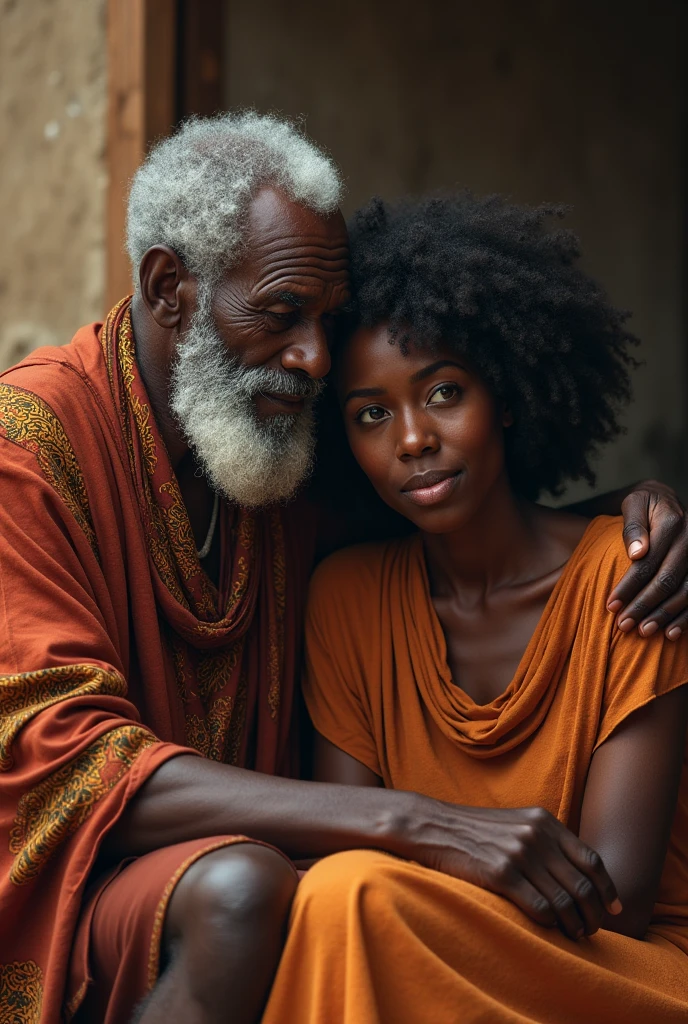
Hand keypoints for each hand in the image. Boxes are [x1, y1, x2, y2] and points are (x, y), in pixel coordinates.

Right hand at [406, 800, 620, 939]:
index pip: (592, 859)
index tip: (614, 908)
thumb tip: (579, 871)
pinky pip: (540, 909)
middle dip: (594, 913)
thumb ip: (547, 839)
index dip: (608, 888)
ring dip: (576, 924)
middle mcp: (536, 836)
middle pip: (583, 885)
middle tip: (593, 928)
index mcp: (544, 822)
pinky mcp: (500, 874)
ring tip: (575, 934)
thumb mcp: (517, 823)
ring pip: (565, 902)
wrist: (434, 826)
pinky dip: (551, 924)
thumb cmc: (476, 829)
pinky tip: (550, 929)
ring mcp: (519, 854)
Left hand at [607, 481, 687, 638]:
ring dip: (664, 615)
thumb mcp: (634, 503)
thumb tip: (636, 553)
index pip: (648, 561)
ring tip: (643, 631)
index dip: (629, 586)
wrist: (668, 500)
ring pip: (685, 591)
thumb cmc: (645, 504)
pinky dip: (685, 617)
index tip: (611, 605)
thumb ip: (632, 525)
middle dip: (644, 605)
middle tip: (624, 625)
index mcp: (671, 523)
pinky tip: (671, 633)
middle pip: (667, 579)